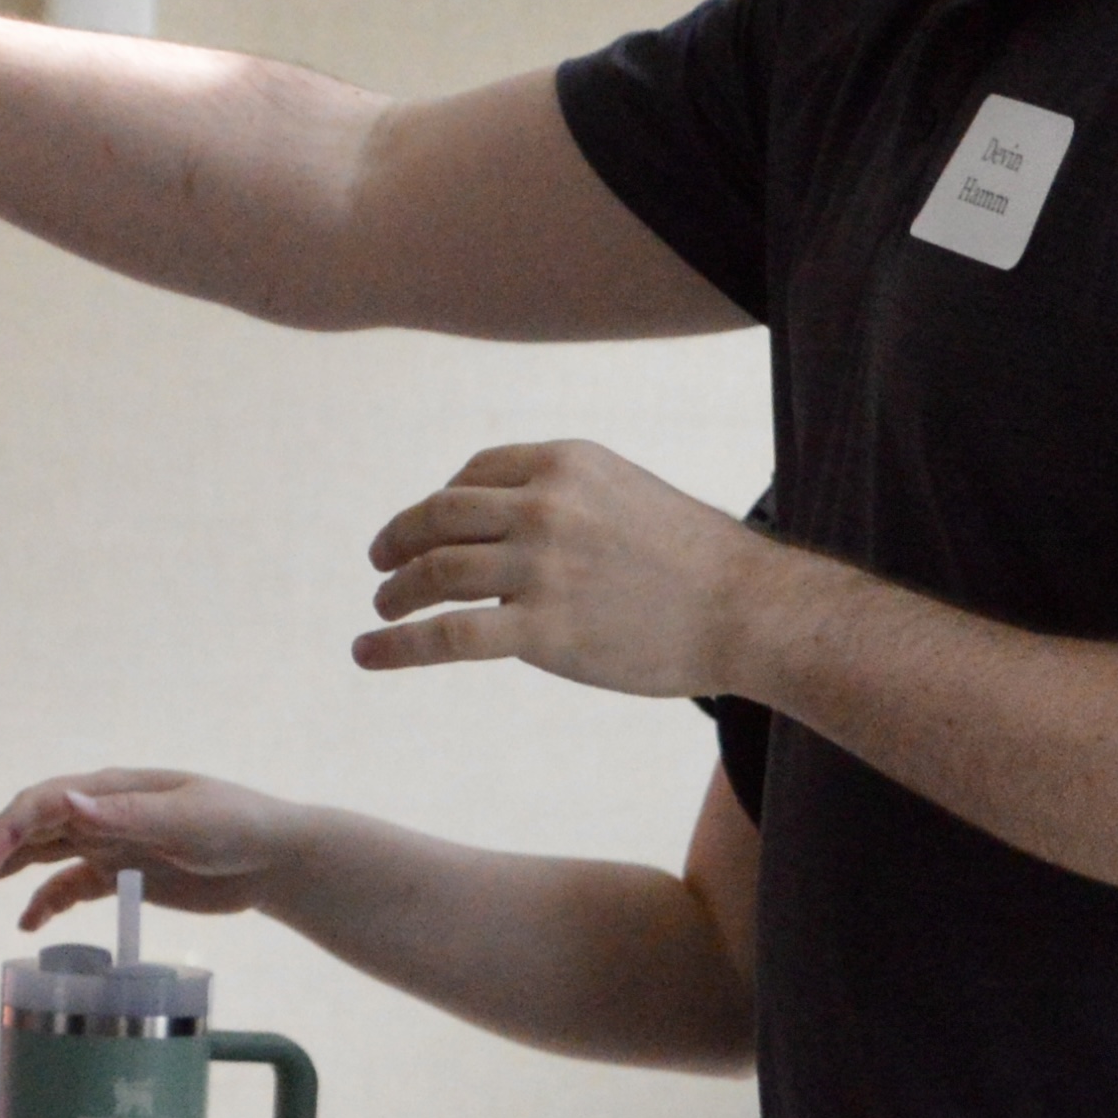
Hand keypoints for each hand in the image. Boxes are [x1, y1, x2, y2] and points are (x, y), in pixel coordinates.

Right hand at [0, 768, 301, 932]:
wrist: (275, 857)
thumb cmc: (237, 826)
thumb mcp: (185, 820)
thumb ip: (125, 815)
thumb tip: (68, 805)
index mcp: (111, 791)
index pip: (41, 806)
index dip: (3, 833)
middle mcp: (101, 812)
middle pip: (30, 828)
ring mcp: (110, 843)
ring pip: (41, 854)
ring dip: (3, 872)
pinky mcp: (124, 874)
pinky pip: (72, 886)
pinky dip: (46, 903)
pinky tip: (28, 925)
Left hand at [358, 440, 780, 699]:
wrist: (748, 610)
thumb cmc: (693, 558)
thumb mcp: (622, 491)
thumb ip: (562, 496)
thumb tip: (498, 519)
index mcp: (563, 463)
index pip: (471, 476)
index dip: (437, 506)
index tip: (427, 531)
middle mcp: (544, 505)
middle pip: (438, 517)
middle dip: (397, 542)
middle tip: (379, 564)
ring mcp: (540, 567)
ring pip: (434, 573)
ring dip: (394, 592)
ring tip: (380, 609)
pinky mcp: (542, 630)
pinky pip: (447, 636)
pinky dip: (397, 646)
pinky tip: (368, 654)